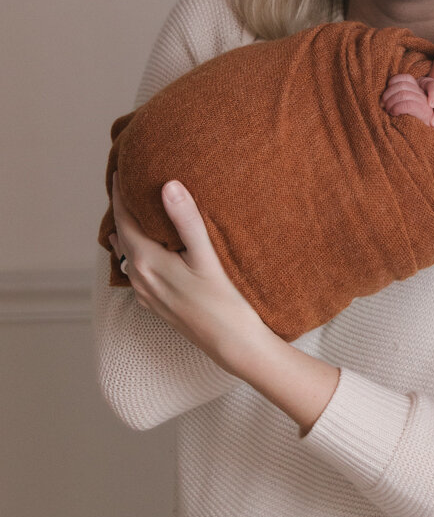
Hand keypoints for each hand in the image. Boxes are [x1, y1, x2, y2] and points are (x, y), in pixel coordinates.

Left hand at [108, 175, 339, 430]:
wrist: (232, 344)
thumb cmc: (223, 301)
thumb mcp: (207, 256)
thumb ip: (186, 220)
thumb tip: (169, 185)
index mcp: (147, 261)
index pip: (124, 219)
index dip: (120, 194)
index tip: (119, 172)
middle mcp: (140, 277)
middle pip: (123, 236)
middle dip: (123, 211)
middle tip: (127, 186)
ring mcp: (146, 293)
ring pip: (128, 255)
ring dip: (130, 233)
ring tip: (136, 214)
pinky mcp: (156, 304)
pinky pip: (137, 272)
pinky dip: (138, 253)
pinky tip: (151, 251)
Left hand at [381, 73, 433, 124]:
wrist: (431, 137)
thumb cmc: (415, 125)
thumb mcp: (408, 110)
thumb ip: (400, 100)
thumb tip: (382, 100)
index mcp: (419, 91)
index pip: (405, 78)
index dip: (392, 83)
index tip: (386, 96)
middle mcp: (423, 94)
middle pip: (402, 85)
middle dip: (388, 94)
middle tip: (383, 105)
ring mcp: (424, 102)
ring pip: (403, 94)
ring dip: (391, 102)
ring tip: (388, 110)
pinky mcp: (424, 112)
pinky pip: (407, 104)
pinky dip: (396, 108)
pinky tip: (395, 114)